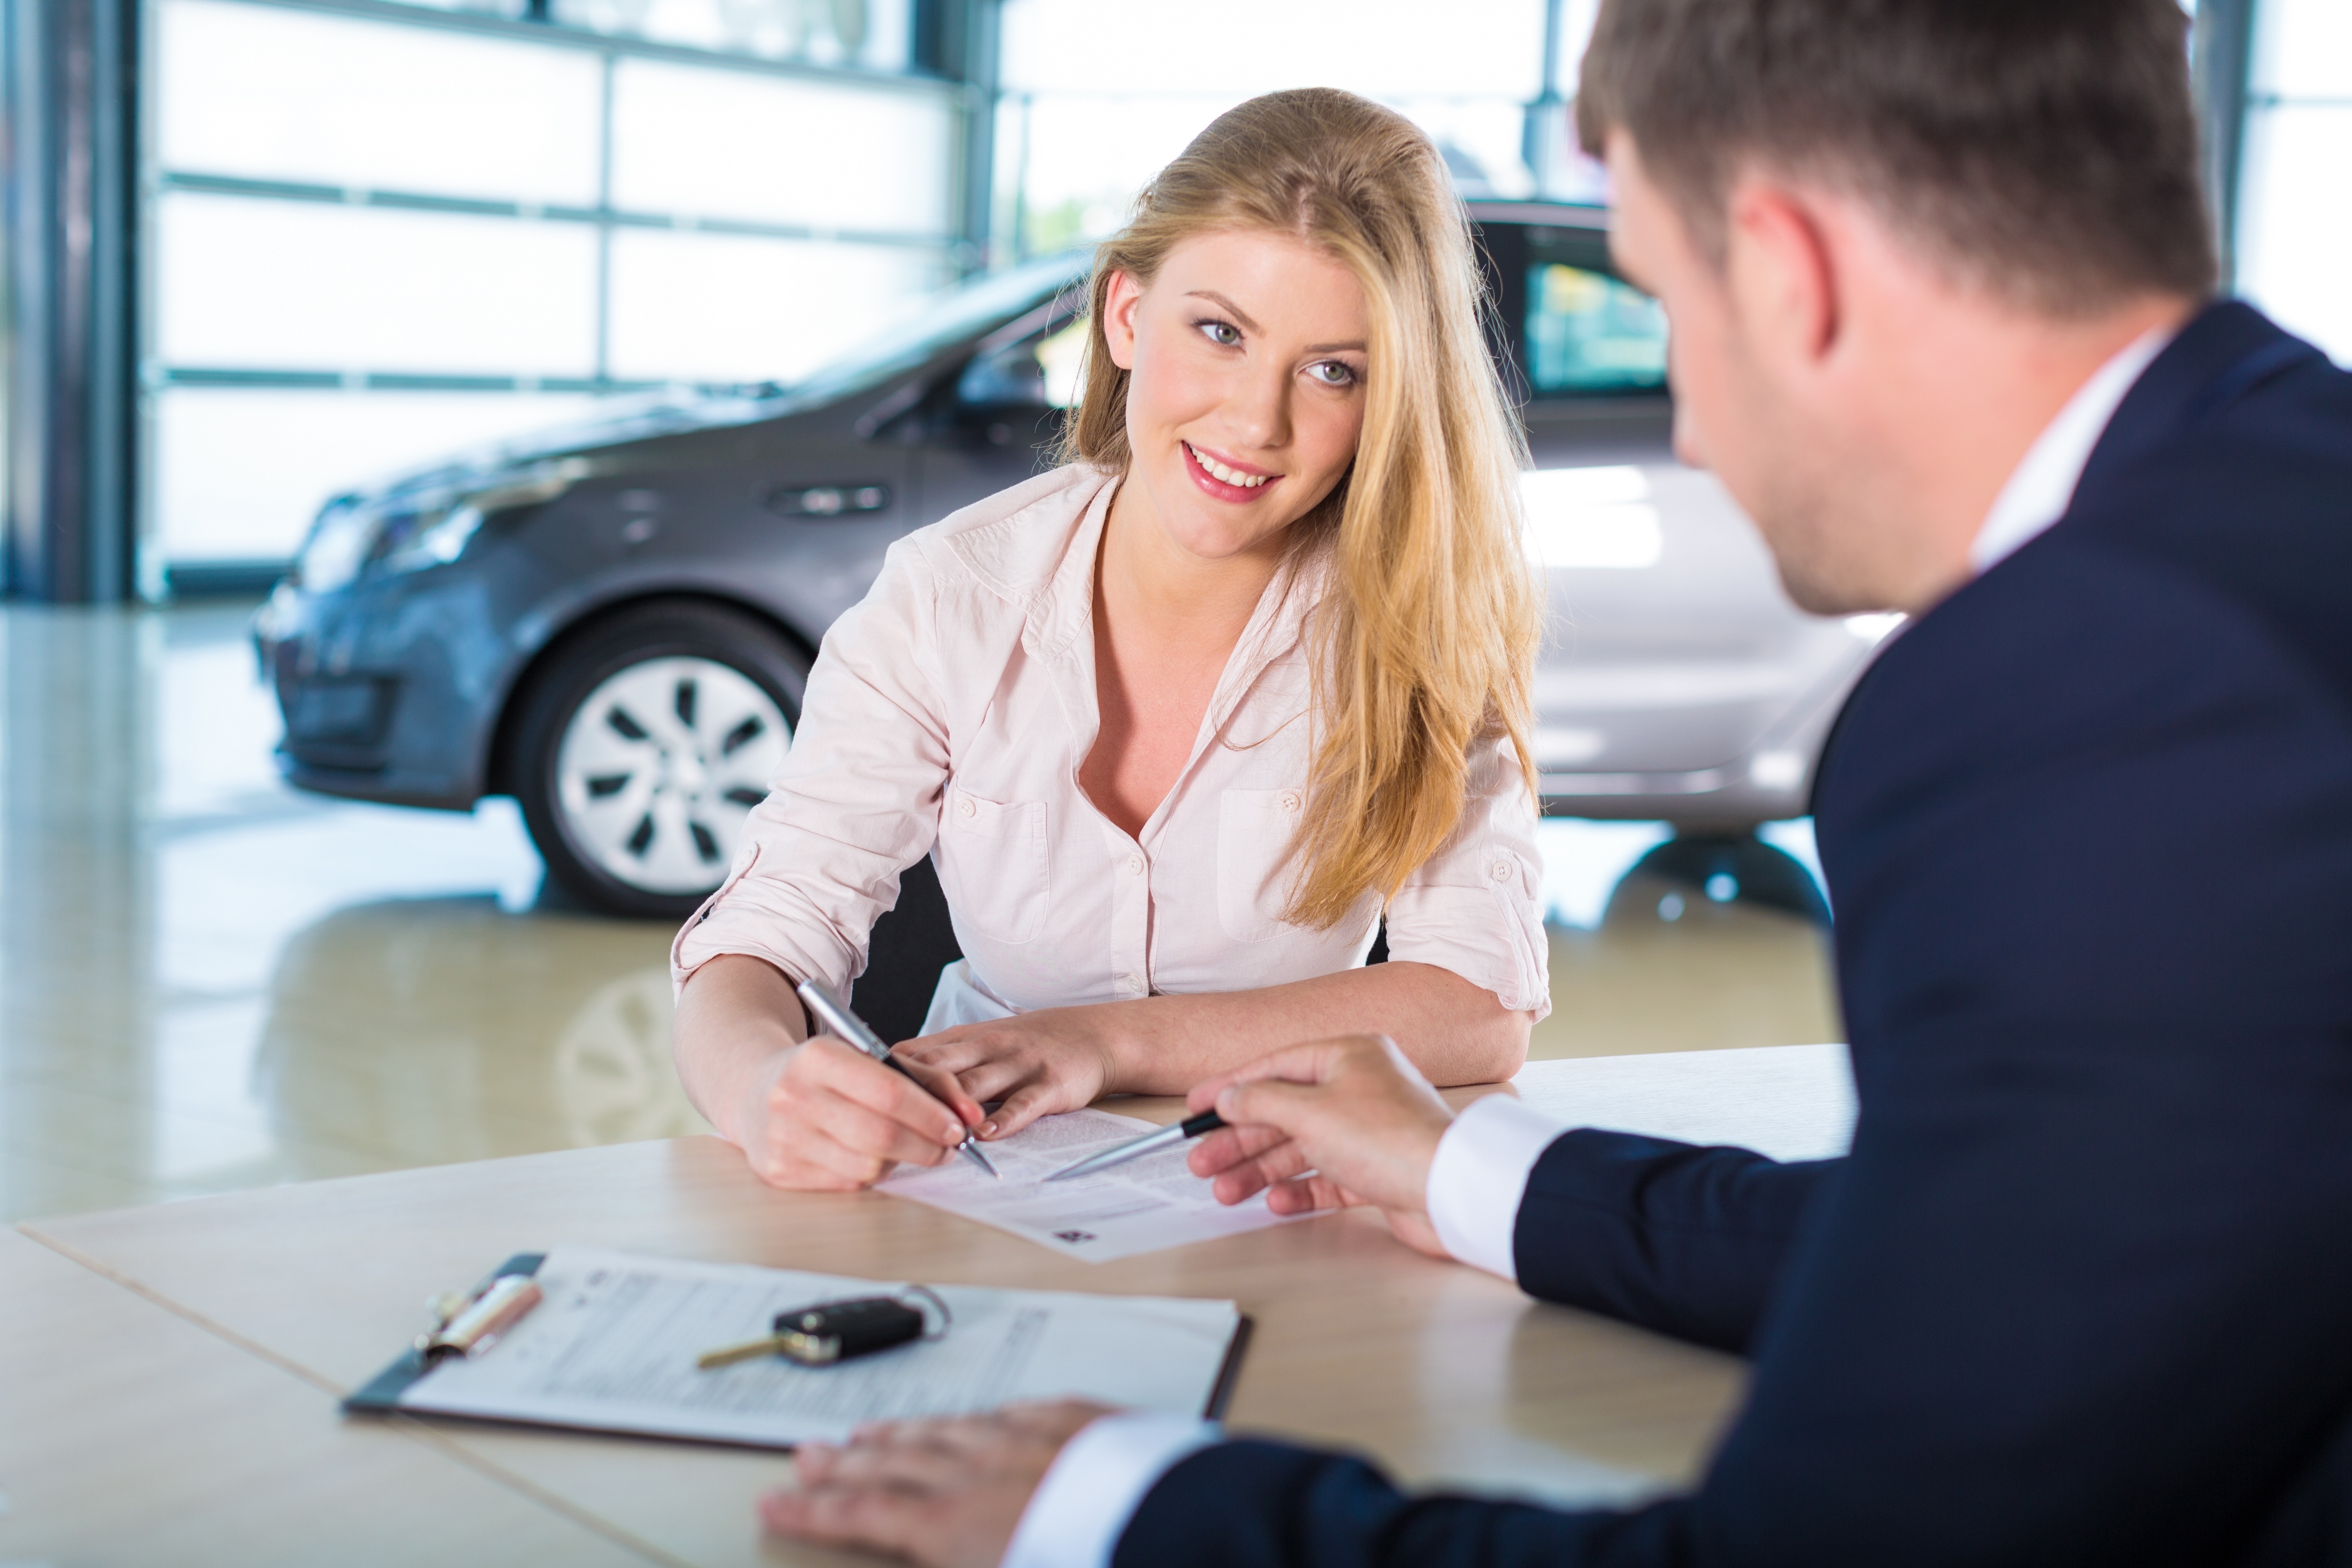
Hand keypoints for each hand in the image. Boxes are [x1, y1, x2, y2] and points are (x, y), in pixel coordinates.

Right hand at [735, 1035, 984, 1190]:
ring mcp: (782, 1139)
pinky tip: (874, 1157)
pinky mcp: (779, 1172)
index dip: (932, 1114)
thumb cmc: (826, 1073)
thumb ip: (926, 1078)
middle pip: (882, 1135)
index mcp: (817, 1057)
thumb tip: (971, 1116)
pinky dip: (872, 1173)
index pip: (890, 1092)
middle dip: (928, 1145)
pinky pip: (847, 1184)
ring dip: (902, 1161)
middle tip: (950, 1146)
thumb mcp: (868, 1057)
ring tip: (910, 1147)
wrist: (753, 1090)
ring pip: (868, 1166)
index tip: (961, 1126)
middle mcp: (793, 1097)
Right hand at [760, 1399, 1111, 1566]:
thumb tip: (926, 1548)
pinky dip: (982, 1416)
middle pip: (893, 1465)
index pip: (862, 1516)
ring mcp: (1031, 1440)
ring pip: (948, 1430)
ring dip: (902, 1433)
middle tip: (805, 1455)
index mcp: (953, 1527)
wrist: (1180, 1532)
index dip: (812, 1512)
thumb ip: (950, 1559)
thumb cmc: (1091, 1565)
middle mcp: (981, 1474)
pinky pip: (1016, 1413)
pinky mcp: (1081, 1424)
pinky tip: (977, 1415)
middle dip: (841, 1464)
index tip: (772, 1503)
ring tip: (870, 1432)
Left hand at [891, 1006, 1124, 1140]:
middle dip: (908, 1092)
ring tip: (927, 1134)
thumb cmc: (1027, 1045)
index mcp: (966, 1039)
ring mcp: (1019, 1064)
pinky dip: (1002, 1120)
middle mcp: (988, 1046)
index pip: (916, 1053)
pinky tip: (985, 1136)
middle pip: (938, 1067)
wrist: (1094, 1035)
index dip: (886, 1075)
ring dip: (949, 1110)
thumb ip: (941, 1060)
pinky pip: (1022, 1103)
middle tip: (878, 1119)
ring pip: (976, 1085)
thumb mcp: (980, 1042)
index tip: (857, 1099)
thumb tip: (886, 1082)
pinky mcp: (1049, 1084)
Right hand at [1185, 1034, 1456, 1258]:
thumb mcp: (1310, 1111)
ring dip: (1261, 1170)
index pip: (1276, 1066)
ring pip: (1302, 1148)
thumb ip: (1262, 1101)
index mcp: (1349, 1056)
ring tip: (1226, 1192)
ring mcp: (1370, 1131)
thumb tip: (1230, 1096)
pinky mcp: (1378, 1172)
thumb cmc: (1388, 1139)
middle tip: (1202, 1162)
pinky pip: (1328, 1178)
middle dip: (1240, 1140)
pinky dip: (1300, 1190)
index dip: (1230, 1087)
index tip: (1195, 1107)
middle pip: (1284, 1111)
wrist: (1449, 1190)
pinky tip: (1275, 1202)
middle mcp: (1361, 1088)